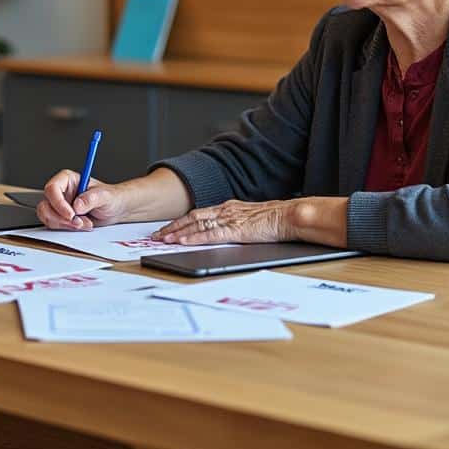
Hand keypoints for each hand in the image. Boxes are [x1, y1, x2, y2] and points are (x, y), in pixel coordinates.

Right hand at [37, 169, 131, 230]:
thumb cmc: (111, 198)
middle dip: (60, 218)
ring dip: (65, 224)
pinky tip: (82, 225)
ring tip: (84, 223)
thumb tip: (77, 205)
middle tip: (78, 222)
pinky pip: (54, 225)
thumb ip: (91, 198)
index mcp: (68, 179)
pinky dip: (67, 228)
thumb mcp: (105, 196)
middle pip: (46, 204)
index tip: (71, 214)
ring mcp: (59, 205)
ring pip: (47, 216)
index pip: (52, 188)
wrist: (115, 210)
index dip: (58, 203)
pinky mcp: (60, 217)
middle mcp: (61, 192)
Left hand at [151, 196, 348, 246]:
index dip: (182, 221)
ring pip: (196, 224)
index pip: (200, 213)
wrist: (291, 216)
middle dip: (173, 226)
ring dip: (178, 232)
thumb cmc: (277, 220)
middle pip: (192, 216)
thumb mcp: (252, 220)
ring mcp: (229, 219)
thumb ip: (238, 225)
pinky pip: (209, 234)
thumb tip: (228, 234)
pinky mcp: (235, 230)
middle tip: (157, 235)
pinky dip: (193, 237)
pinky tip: (182, 241)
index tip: (169, 228)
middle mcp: (226, 210)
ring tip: (163, 239)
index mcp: (230, 207)